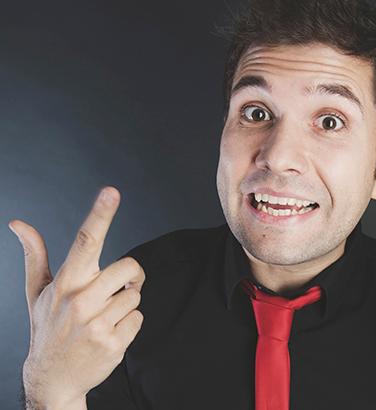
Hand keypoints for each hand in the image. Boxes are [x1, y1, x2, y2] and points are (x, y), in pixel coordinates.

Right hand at [10, 186, 145, 407]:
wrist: (52, 379)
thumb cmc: (47, 328)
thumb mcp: (38, 292)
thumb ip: (36, 255)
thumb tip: (19, 224)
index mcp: (65, 283)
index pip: (85, 241)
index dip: (100, 214)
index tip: (111, 192)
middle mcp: (80, 301)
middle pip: (129, 267)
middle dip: (130, 275)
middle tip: (117, 287)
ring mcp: (97, 324)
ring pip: (135, 295)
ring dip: (126, 303)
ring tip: (103, 317)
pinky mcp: (113, 343)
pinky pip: (139, 318)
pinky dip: (129, 324)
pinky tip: (108, 333)